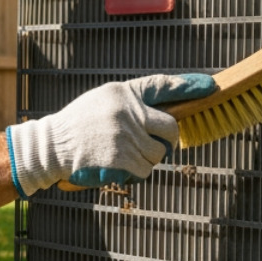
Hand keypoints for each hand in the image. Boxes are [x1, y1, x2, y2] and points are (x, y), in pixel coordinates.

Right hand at [5, 72, 216, 195]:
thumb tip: (163, 116)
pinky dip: (137, 174)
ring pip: (158, 154)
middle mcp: (127, 110)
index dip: (187, 86)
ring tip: (126, 156)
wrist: (51, 146)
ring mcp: (125, 134)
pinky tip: (121, 168)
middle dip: (167, 140)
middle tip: (155, 145)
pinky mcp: (120, 156)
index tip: (210, 86)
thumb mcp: (103, 101)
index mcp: (124, 92)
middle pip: (170, 128)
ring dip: (147, 160)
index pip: (162, 85)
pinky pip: (145, 170)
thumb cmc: (79, 125)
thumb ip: (131, 104)